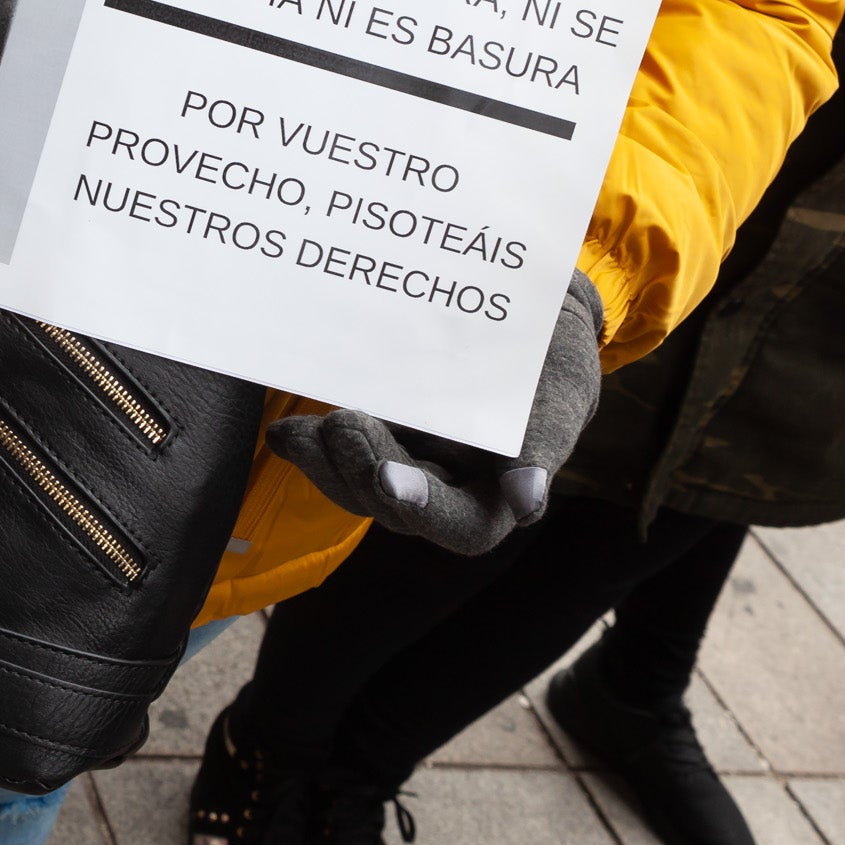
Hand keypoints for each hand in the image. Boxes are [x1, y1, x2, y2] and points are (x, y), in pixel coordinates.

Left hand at [266, 270, 604, 554]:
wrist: (520, 317)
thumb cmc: (550, 356)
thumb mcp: (560, 389)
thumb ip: (541, 442)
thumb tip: (526, 501)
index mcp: (498, 493)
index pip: (461, 527)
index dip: (423, 508)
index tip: (391, 476)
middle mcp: (446, 486)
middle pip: (395, 508)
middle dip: (363, 470)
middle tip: (346, 423)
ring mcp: (406, 461)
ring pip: (357, 487)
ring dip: (324, 464)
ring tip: (298, 431)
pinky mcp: (374, 434)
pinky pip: (337, 456)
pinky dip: (309, 445)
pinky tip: (284, 432)